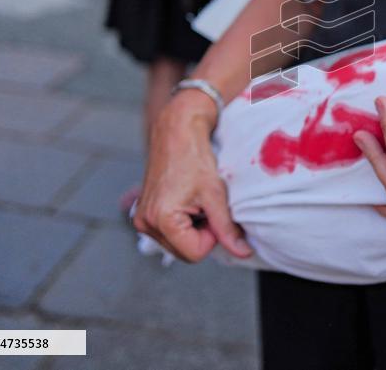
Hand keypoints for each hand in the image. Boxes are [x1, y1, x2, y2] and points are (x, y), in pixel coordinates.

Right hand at [133, 91, 252, 262]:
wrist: (176, 131)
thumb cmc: (195, 157)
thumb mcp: (216, 194)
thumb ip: (227, 228)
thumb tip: (243, 253)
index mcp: (161, 220)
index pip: (196, 254)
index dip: (212, 235)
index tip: (212, 209)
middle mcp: (145, 223)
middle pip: (185, 252)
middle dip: (202, 233)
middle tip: (206, 204)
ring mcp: (142, 219)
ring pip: (179, 243)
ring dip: (194, 227)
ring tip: (196, 200)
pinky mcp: (144, 213)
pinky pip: (170, 232)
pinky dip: (184, 221)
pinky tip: (187, 200)